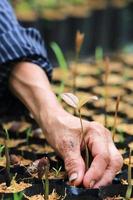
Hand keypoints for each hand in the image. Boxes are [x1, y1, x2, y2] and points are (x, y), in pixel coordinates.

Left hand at [9, 62, 122, 187]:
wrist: (55, 120)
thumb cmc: (59, 128)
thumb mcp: (64, 145)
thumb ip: (73, 163)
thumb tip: (78, 182)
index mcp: (97, 132)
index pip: (103, 156)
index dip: (96, 173)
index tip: (85, 184)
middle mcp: (104, 137)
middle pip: (114, 161)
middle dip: (104, 177)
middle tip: (90, 189)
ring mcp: (103, 143)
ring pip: (110, 164)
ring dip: (101, 177)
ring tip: (88, 185)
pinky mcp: (98, 149)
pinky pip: (103, 163)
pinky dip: (97, 173)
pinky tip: (87, 178)